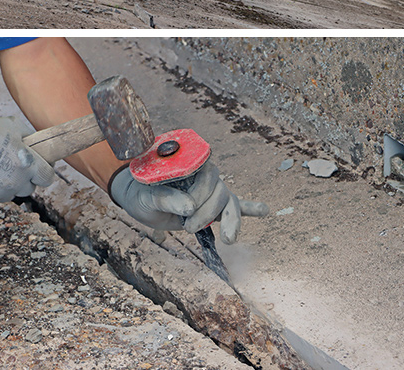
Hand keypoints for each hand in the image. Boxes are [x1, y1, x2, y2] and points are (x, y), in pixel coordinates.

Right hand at [0, 108, 56, 206]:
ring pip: (11, 194)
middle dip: (25, 179)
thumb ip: (30, 137)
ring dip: (8, 185)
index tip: (40, 167)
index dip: (44, 171)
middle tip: (14, 167)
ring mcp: (0, 193)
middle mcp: (17, 182)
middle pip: (30, 188)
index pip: (47, 177)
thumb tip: (36, 143)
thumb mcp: (13, 126)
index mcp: (28, 165)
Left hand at [109, 163, 267, 242]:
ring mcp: (211, 190)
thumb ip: (166, 199)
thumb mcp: (146, 196)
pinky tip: (264, 211)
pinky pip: (236, 205)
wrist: (139, 199)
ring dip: (230, 221)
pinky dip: (250, 208)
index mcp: (191, 164)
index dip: (202, 193)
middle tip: (188, 227)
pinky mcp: (213, 206)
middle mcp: (204, 175)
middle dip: (208, 213)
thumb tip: (188, 207)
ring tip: (228, 239)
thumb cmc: (141, 192)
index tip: (187, 210)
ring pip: (229, 202)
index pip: (208, 175)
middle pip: (220, 192)